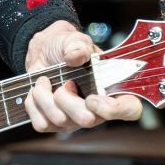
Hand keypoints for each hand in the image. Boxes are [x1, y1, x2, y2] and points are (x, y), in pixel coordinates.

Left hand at [22, 19, 143, 131]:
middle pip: (87, 120)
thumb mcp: (74, 40)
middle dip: (67, 99)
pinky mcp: (53, 124)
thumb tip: (76, 56)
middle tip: (64, 82)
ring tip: (45, 80)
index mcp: (112, 90)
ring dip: (45, 96)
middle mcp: (96, 111)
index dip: (114, 110)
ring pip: (59, 121)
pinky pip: (41, 124)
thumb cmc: (66, 48)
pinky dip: (33, 104)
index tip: (92, 98)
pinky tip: (37, 90)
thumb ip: (78, 45)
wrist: (42, 53)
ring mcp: (74, 121)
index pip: (130, 110)